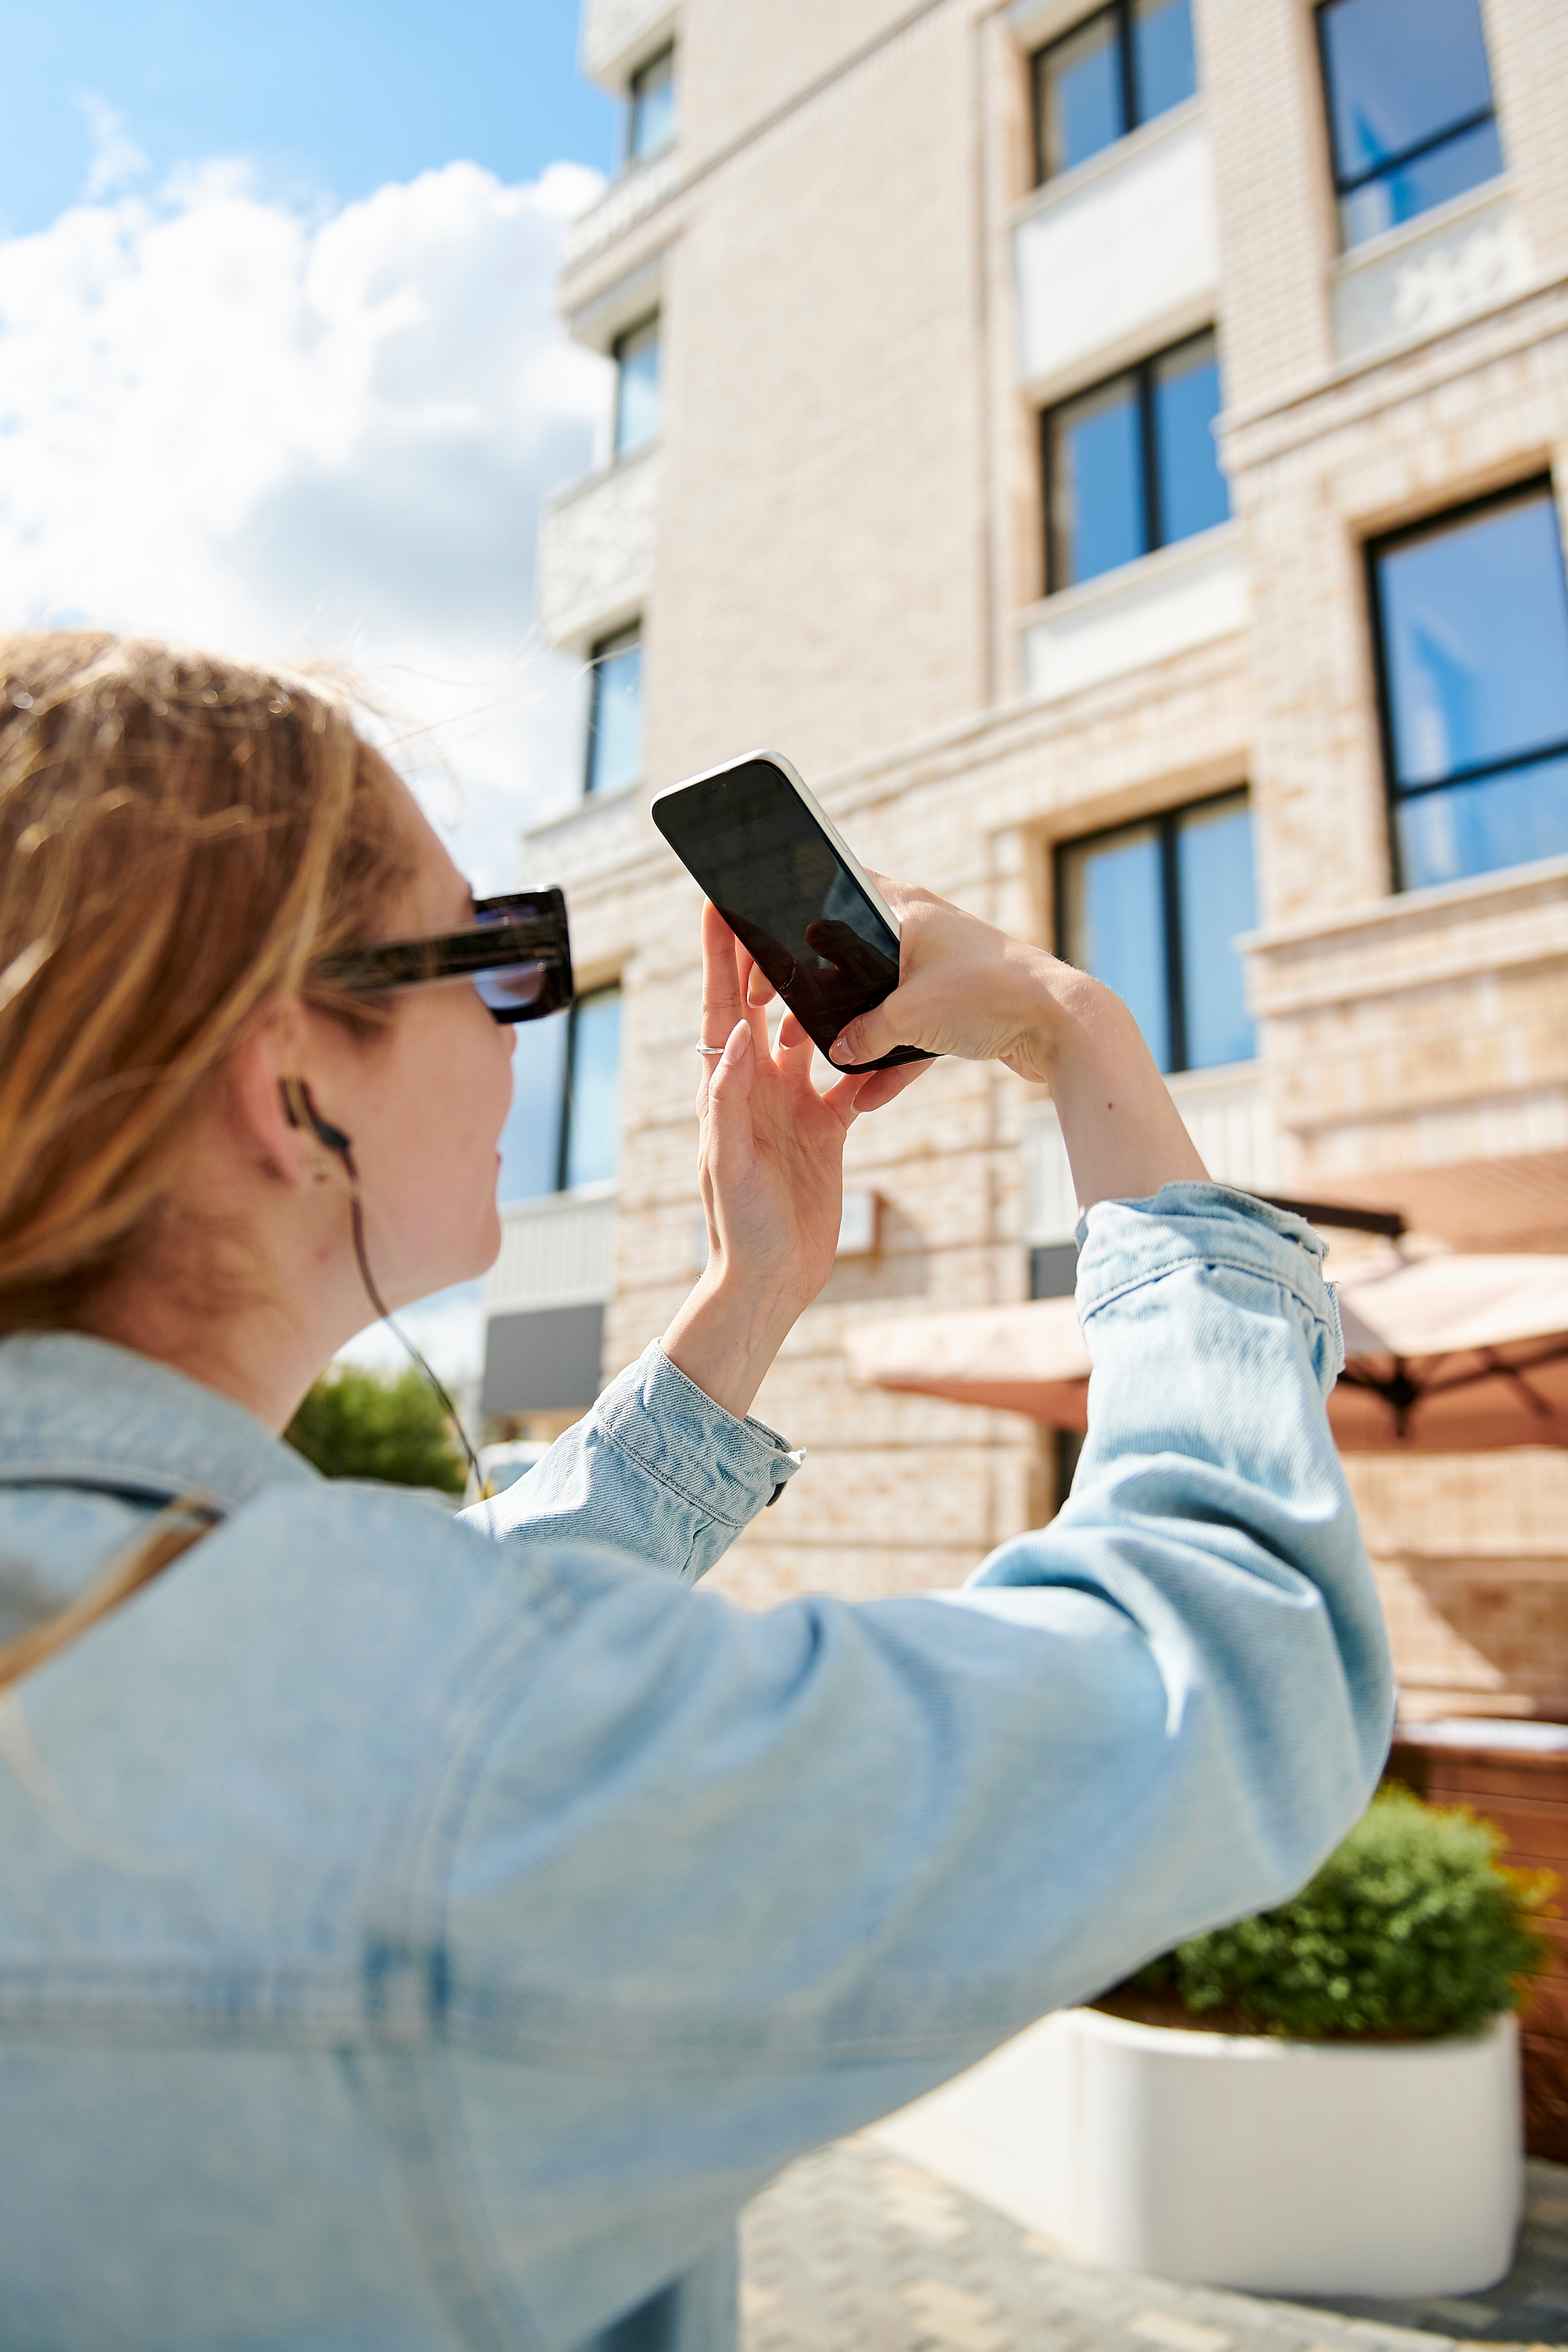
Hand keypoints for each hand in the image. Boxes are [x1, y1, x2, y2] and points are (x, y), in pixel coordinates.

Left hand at [660, 903, 927, 1419]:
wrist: (772, 1278)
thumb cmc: (738, 1226)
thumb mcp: (730, 1160)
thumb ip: (730, 1098)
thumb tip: (734, 1032)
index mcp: (726, 1087)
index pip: (720, 1007)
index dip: (717, 957)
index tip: (715, 904)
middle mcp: (757, 1087)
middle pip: (760, 1005)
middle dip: (766, 956)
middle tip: (778, 903)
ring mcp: (792, 1104)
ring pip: (807, 1033)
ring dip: (817, 995)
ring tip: (835, 950)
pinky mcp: (826, 1127)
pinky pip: (849, 1079)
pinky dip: (865, 1057)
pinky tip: (883, 1030)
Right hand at [819, 876, 1206, 1214]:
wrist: (1062, 1024)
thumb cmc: (986, 996)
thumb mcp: (909, 1016)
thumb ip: (864, 1033)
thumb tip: (836, 1049)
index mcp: (904, 908)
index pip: (839, 888)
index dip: (801, 914)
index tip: (771, 946)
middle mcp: (922, 930)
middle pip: (857, 956)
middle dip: (827, 992)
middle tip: (793, 1020)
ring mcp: (943, 969)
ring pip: (887, 1000)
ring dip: (863, 1035)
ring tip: (831, 1063)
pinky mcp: (962, 1005)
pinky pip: (917, 1032)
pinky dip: (897, 1060)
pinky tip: (870, 1097)